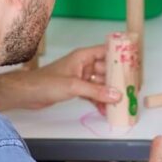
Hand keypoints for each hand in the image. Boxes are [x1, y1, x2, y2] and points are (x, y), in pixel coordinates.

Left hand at [0, 45, 120, 111]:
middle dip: (117, 79)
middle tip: (130, 89)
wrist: (27, 94)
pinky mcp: (75, 88)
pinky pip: (92, 93)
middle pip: (106, 69)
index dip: (120, 56)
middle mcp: (84, 64)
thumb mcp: (74, 86)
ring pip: (100, 83)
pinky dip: (99, 100)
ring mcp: (80, 77)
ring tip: (120, 103)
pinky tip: (105, 110)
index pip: (107, 51)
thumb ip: (96, 91)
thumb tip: (116, 95)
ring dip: (109, 93)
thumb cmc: (46, 82)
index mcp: (83, 56)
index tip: (133, 64)